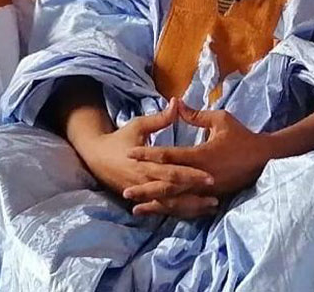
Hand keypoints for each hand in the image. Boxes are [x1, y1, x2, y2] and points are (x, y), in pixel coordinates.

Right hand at [72, 98, 217, 216]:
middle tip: (216, 196)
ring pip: (170, 204)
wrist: (96, 158)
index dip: (191, 175)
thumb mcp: (138, 126)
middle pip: (173, 192)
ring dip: (190, 207)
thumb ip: (160, 119)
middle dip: (194, 195)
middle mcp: (144, 182)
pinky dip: (180, 211)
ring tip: (212, 206)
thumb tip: (177, 102)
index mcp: (144, 164)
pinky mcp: (143, 199)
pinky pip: (164, 208)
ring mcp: (143, 193)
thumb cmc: (120, 138)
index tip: (210, 176)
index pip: (171, 172)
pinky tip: (197, 211)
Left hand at [126, 103, 278, 200]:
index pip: (169, 156)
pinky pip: (188, 206)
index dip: (148, 154)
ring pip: (176, 199)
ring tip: (135, 209)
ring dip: (155, 204)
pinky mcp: (212, 197)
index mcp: (201, 155)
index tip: (130, 154)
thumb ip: (196, 115)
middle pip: (168, 184)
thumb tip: (176, 104)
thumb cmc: (242, 136)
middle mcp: (201, 176)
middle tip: (125, 192)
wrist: (264, 158)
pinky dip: (172, 210)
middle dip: (146, 188)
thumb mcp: (221, 120)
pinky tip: (159, 213)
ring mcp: (207, 190)